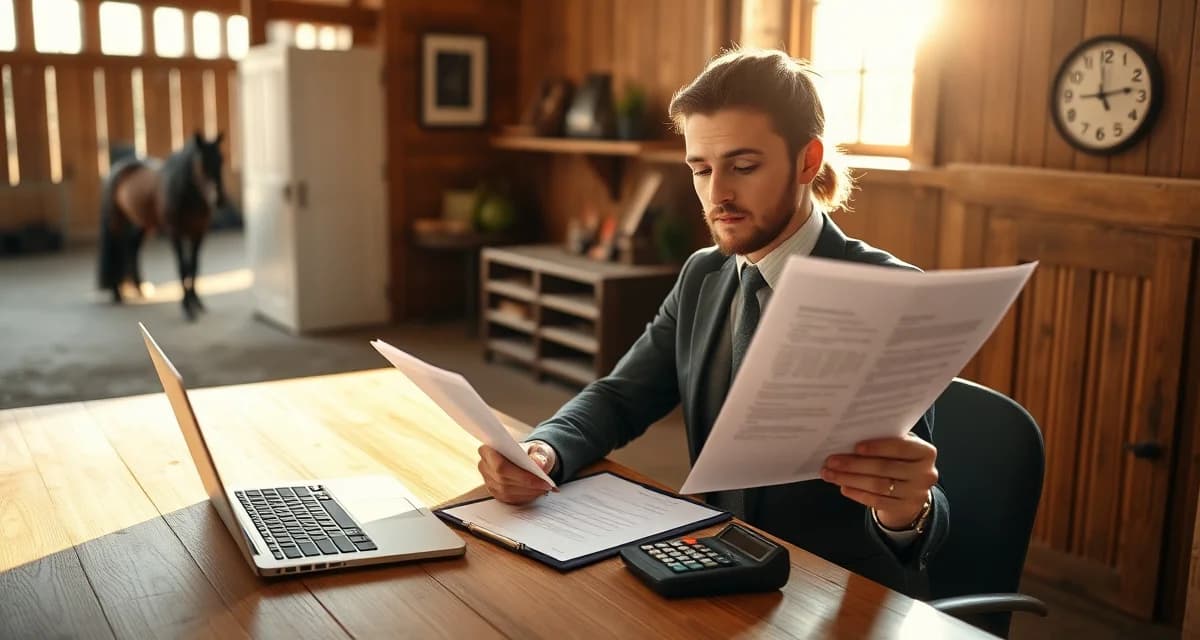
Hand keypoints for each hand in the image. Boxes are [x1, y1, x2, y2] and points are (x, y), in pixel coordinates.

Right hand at [477, 441, 556, 504]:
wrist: (526, 458)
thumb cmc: (528, 452)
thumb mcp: (536, 448)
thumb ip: (538, 455)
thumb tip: (539, 464)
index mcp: (489, 450)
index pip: (500, 466)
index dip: (521, 474)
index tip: (540, 477)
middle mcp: (484, 466)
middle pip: (504, 480)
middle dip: (527, 484)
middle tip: (546, 485)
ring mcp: (488, 481)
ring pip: (506, 491)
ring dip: (527, 492)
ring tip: (543, 488)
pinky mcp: (494, 492)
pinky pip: (509, 499)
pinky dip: (525, 496)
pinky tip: (536, 492)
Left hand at [820, 433, 937, 528]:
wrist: (912, 490)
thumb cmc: (900, 460)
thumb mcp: (900, 449)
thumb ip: (884, 441)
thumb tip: (850, 438)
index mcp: (926, 452)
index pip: (901, 447)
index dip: (878, 447)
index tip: (855, 446)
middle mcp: (926, 474)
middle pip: (884, 468)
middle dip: (854, 464)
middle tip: (831, 461)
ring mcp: (917, 493)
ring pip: (878, 486)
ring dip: (850, 479)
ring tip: (830, 474)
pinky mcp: (905, 508)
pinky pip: (877, 501)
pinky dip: (857, 494)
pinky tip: (843, 487)